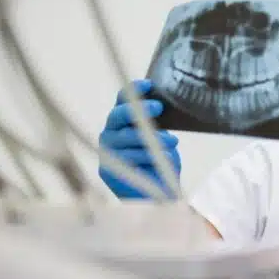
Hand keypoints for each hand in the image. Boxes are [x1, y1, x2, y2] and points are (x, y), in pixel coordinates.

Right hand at [98, 79, 180, 197]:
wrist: (158, 194)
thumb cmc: (161, 162)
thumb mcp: (163, 138)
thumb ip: (158, 124)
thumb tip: (162, 106)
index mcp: (123, 121)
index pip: (123, 100)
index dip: (134, 89)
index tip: (149, 84)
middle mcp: (111, 132)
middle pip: (118, 114)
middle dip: (139, 109)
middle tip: (158, 107)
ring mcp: (107, 150)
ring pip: (126, 136)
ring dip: (151, 137)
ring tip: (172, 141)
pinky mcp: (107, 168)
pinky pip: (127, 156)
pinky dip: (146, 155)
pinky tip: (161, 157)